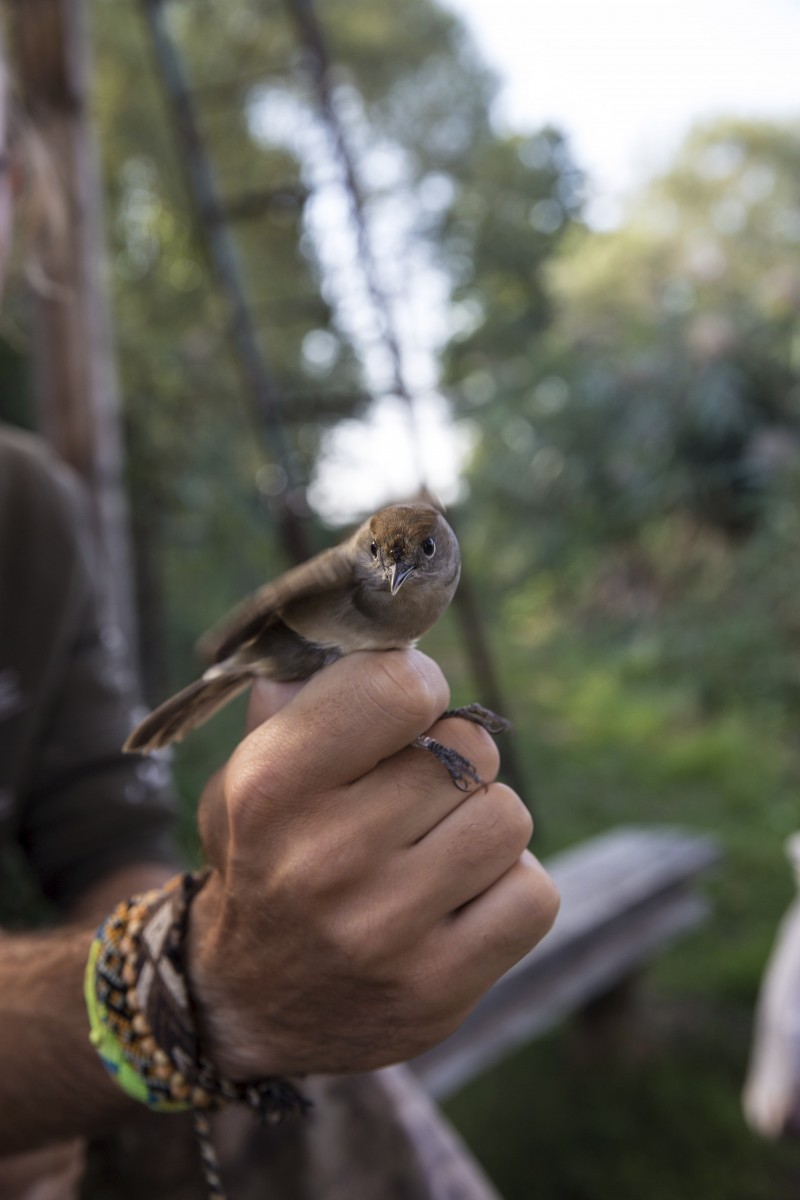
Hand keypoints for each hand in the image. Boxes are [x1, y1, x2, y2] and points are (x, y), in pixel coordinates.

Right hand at [187, 650, 558, 1079]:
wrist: (245, 1005)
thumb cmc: (263, 860)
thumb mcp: (247, 774)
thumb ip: (302, 699)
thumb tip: (371, 629)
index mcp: (273, 787)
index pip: (398, 686)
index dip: (419, 685)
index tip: (405, 707)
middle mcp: (326, 859)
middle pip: (470, 749)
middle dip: (452, 758)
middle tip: (414, 789)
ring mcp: (385, 931)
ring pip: (509, 817)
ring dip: (482, 822)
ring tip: (435, 846)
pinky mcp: (438, 990)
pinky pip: (534, 894)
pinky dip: (509, 886)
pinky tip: (460, 896)